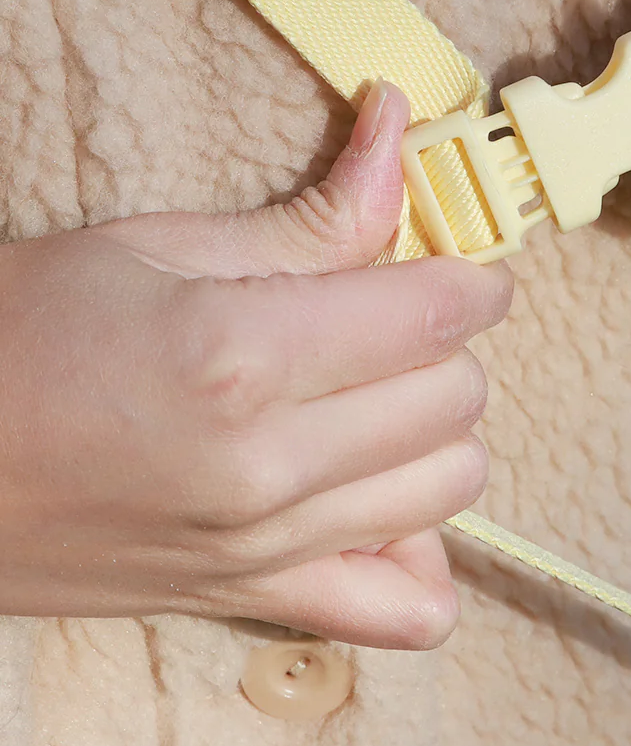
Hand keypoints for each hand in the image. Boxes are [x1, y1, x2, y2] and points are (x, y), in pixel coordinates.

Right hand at [0, 82, 510, 647]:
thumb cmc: (29, 329)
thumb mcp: (164, 245)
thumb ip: (311, 215)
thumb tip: (401, 134)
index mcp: (240, 353)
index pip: (433, 315)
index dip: (472, 281)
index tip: (464, 270)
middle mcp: (263, 462)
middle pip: (454, 400)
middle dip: (450, 346)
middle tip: (400, 319)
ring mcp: (260, 545)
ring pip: (450, 489)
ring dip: (439, 432)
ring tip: (383, 395)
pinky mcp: (246, 598)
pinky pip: (400, 611)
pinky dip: (417, 555)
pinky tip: (378, 500)